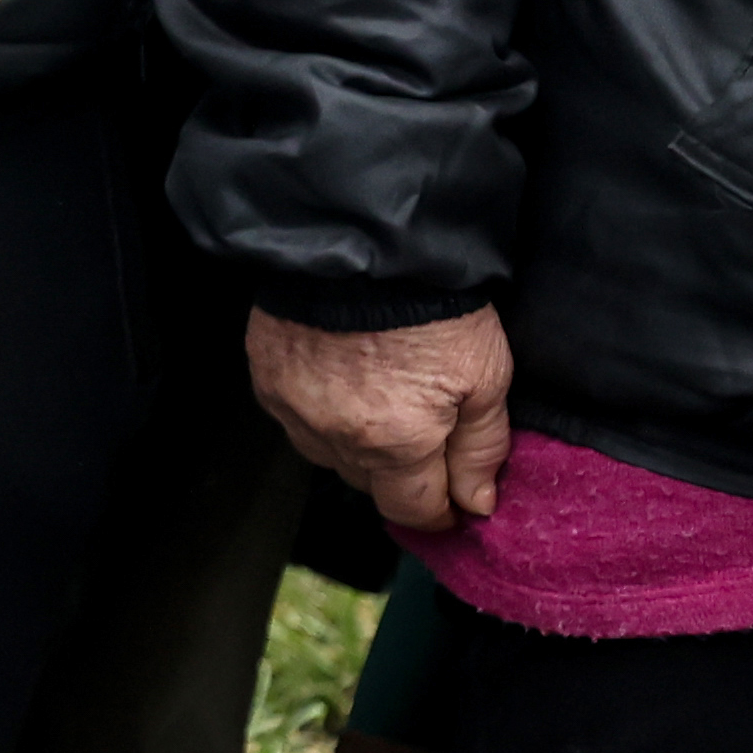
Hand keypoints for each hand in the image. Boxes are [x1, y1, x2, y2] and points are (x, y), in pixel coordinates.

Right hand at [247, 306, 512, 531]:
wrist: (364, 242)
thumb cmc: (434, 307)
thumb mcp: (486, 376)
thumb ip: (481, 448)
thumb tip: (475, 504)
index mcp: (395, 444)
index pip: (413, 510)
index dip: (439, 510)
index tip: (455, 498)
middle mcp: (336, 438)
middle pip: (369, 484)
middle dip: (399, 473)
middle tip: (422, 433)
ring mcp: (294, 410)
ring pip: (328, 454)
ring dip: (354, 444)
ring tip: (377, 400)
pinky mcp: (266, 379)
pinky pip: (295, 418)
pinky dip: (319, 411)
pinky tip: (339, 379)